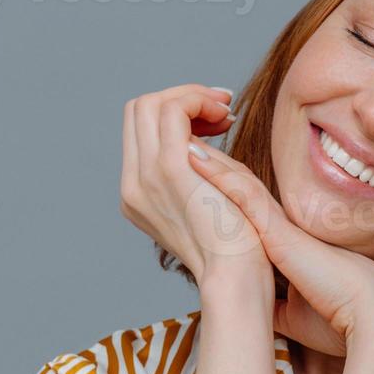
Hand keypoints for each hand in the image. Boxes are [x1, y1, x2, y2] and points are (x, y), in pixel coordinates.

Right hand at [118, 84, 267, 286]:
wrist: (238, 277)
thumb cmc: (239, 244)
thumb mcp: (212, 196)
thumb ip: (198, 165)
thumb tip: (199, 132)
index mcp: (139, 192)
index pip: (139, 128)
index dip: (176, 110)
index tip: (215, 119)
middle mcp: (133, 184)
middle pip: (137, 109)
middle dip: (182, 96)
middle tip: (222, 108)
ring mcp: (147, 177)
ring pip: (149, 104)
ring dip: (191, 95)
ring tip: (225, 112)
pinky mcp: (171, 170)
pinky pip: (172, 111)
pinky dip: (198, 101)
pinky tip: (225, 117)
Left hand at [186, 140, 373, 356]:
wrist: (370, 314)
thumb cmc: (339, 316)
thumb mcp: (294, 313)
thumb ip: (274, 304)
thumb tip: (258, 311)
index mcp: (282, 243)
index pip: (245, 208)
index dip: (221, 187)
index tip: (196, 178)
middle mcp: (279, 226)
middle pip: (238, 184)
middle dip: (209, 163)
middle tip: (182, 140)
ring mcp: (279, 224)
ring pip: (237, 179)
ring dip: (207, 156)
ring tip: (179, 131)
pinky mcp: (279, 229)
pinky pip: (243, 193)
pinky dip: (216, 172)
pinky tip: (191, 153)